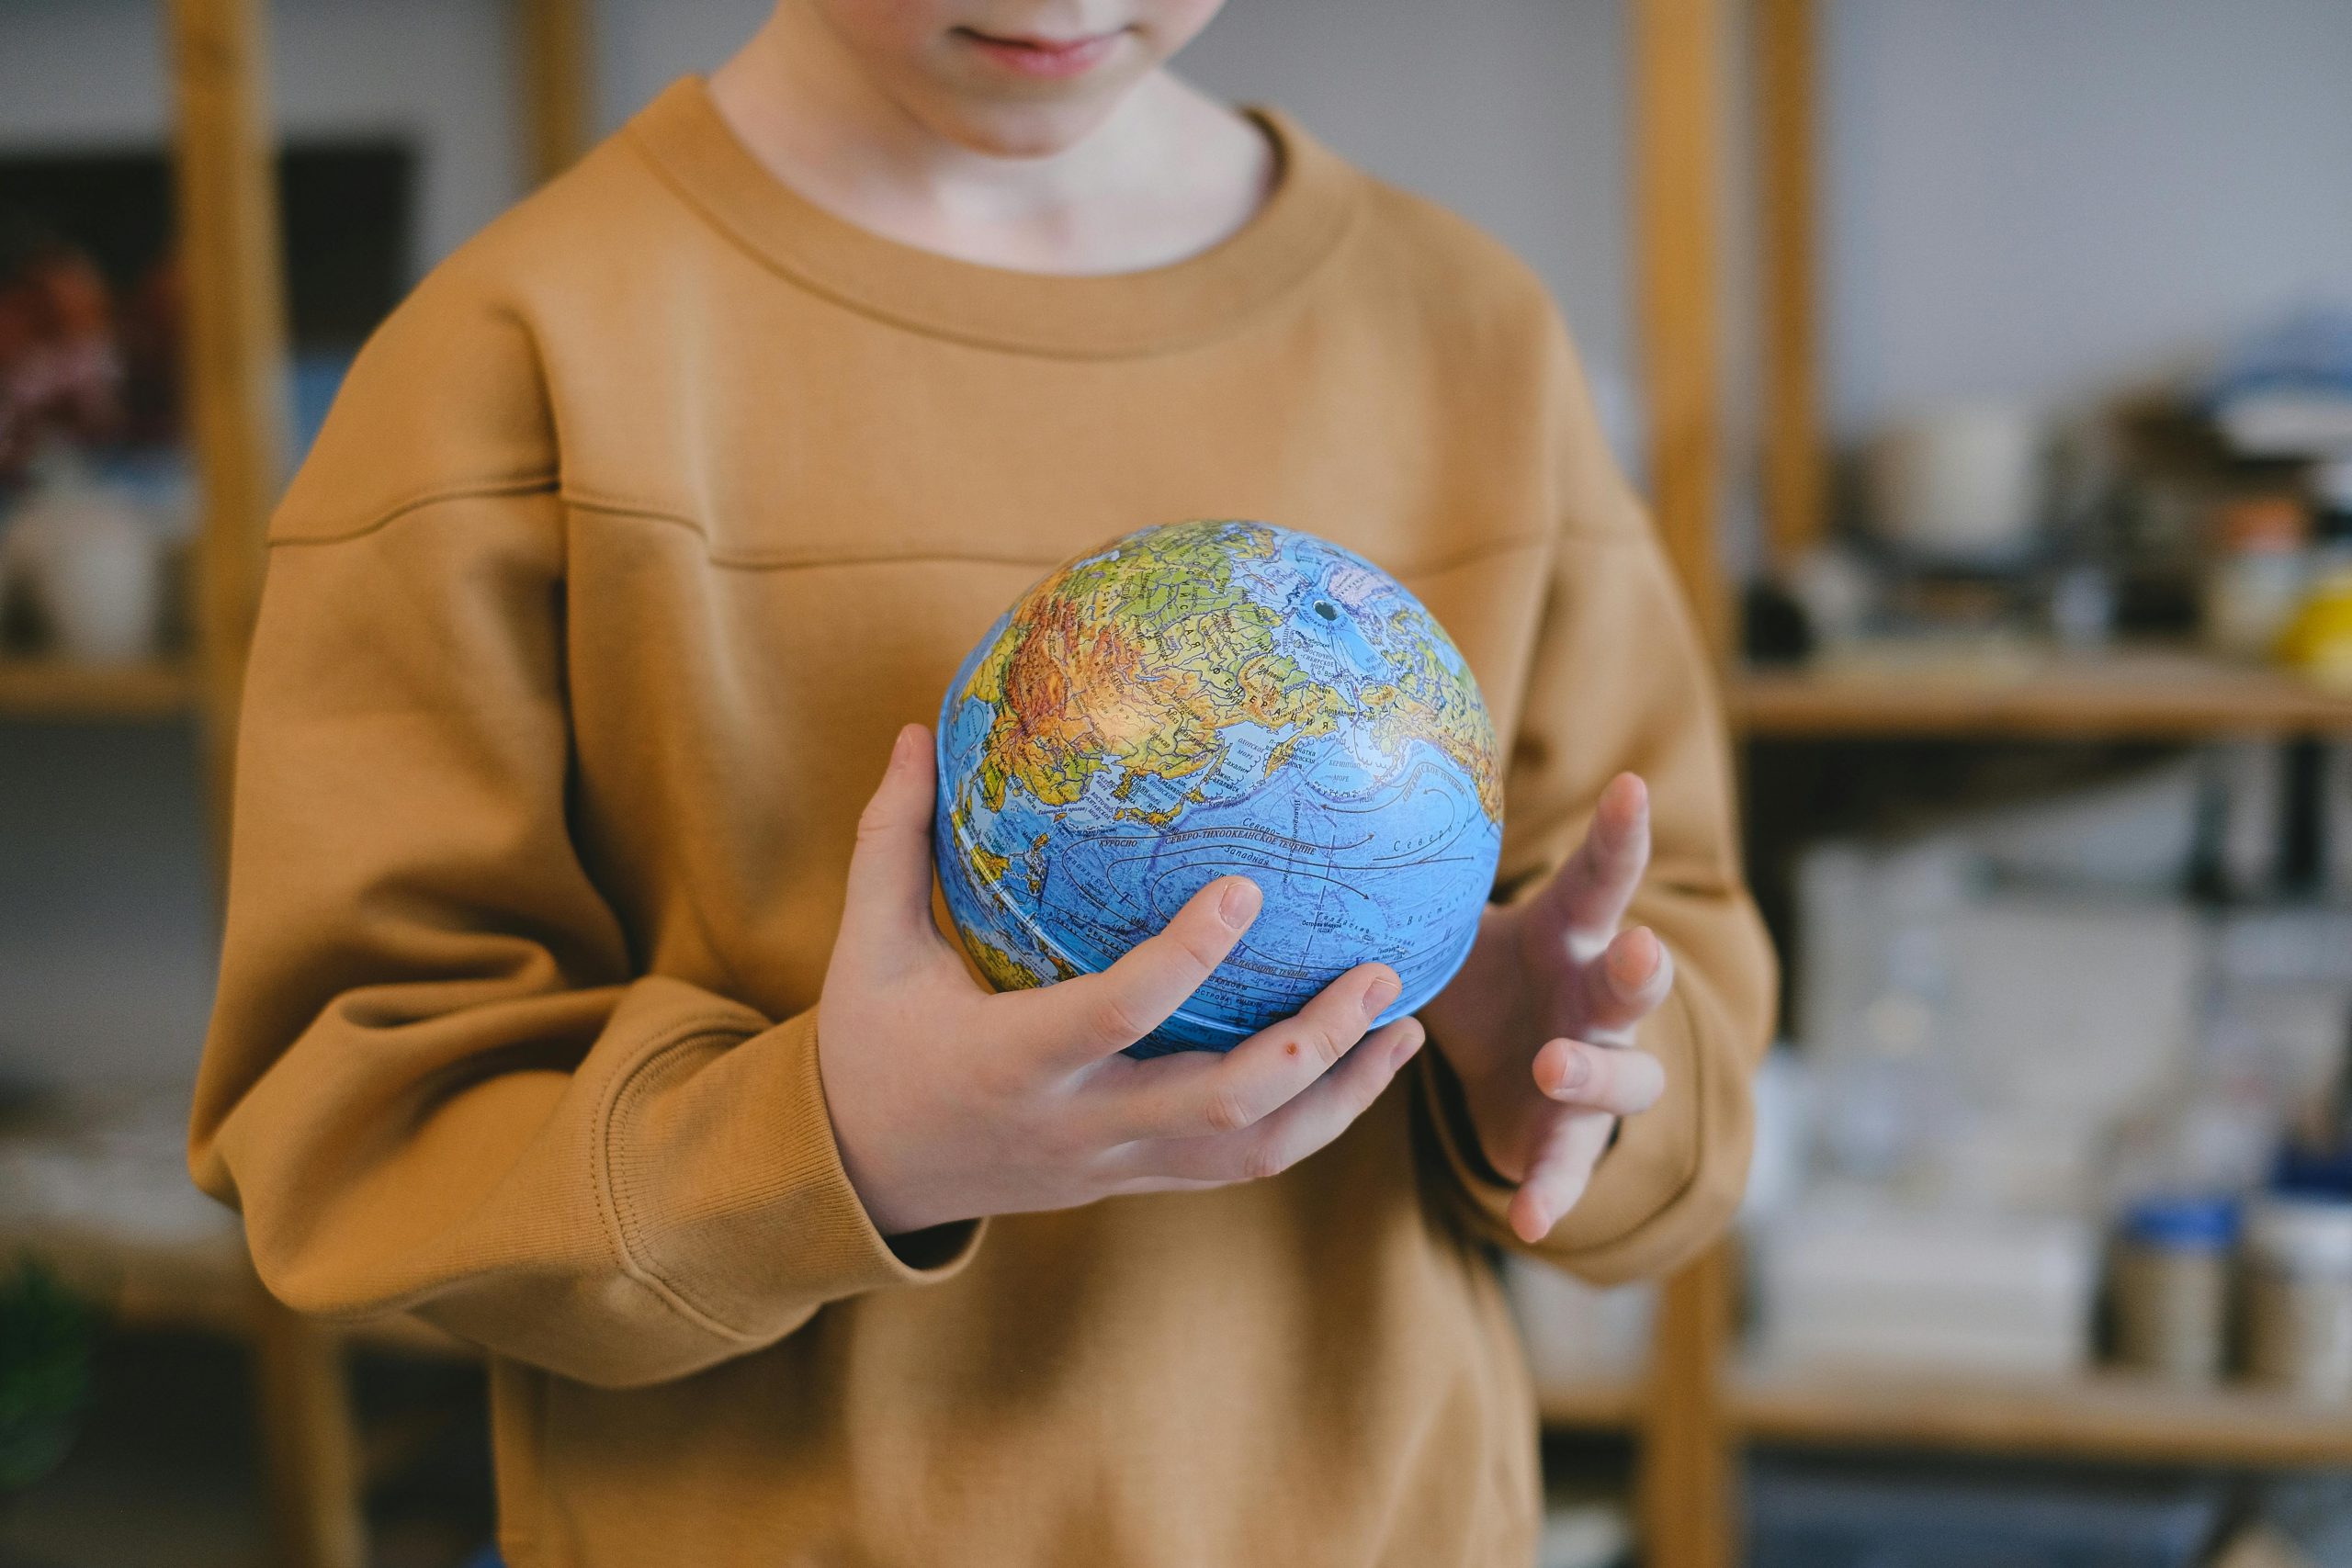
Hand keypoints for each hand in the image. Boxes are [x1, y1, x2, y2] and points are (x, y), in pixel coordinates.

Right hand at [817, 724, 1426, 1236]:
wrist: (862, 1180)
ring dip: (1340, 1094)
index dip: (1186, 958)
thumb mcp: (868, 947)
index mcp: (1012, 1060)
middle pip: (1221, 1106)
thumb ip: (892, 840)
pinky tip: (1360, 1065)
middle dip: (1314, 1045)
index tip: (1247, 889)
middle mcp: (1078, 1124)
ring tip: (1405, 1024)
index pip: (1117, 1012)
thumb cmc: (869, 1046)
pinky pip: (1239, 1163)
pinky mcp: (1136, 1179)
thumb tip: (916, 730)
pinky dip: (1310, 1119)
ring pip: (1251, 1151)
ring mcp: (1114, 1163)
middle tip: (1381, 972)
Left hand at [1419, 773, 1671, 1243]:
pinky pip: (1569, 1167)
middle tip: (1637, 951)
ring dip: (1595, 1072)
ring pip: (1628, 1076)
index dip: (1620, 834)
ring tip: (1553, 1066)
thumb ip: (1418, 886)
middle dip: (1643, 969)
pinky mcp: (1570, 1137)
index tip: (1631, 786)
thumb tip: (1342, 806)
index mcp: (1569, 936)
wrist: (1506, 1068)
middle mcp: (1596, 1000)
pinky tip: (1529, 1221)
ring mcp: (1596, 1070)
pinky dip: (1552, 1192)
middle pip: (1635, 981)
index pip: (1601, 879)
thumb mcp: (1453, 929)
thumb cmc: (1484, 976)